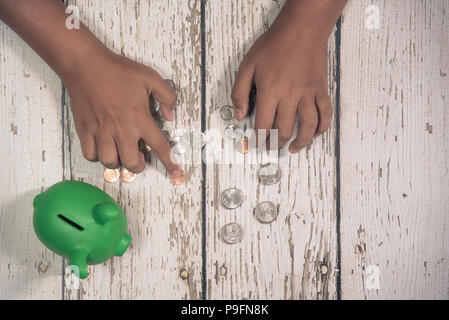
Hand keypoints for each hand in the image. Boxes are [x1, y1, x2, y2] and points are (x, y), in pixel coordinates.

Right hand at [65, 50, 179, 174]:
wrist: (86, 65)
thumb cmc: (118, 71)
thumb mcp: (151, 77)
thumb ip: (167, 96)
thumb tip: (170, 116)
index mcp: (140, 118)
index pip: (160, 147)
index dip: (170, 163)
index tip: (176, 174)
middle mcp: (121, 129)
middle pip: (133, 163)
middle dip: (139, 165)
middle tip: (139, 156)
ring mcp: (101, 132)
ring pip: (110, 162)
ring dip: (118, 162)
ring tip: (120, 152)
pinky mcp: (85, 131)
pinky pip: (90, 155)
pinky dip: (97, 157)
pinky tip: (103, 148)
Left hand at [231, 1, 340, 153]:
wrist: (301, 28)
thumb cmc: (273, 45)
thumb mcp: (248, 64)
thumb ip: (240, 91)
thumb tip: (239, 115)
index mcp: (270, 90)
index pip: (263, 124)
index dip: (258, 139)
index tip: (255, 145)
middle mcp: (290, 95)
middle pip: (285, 129)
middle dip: (276, 144)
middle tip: (271, 148)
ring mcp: (308, 93)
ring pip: (308, 126)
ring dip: (301, 142)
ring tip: (293, 149)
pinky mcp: (321, 89)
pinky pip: (326, 113)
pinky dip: (323, 127)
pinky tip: (316, 134)